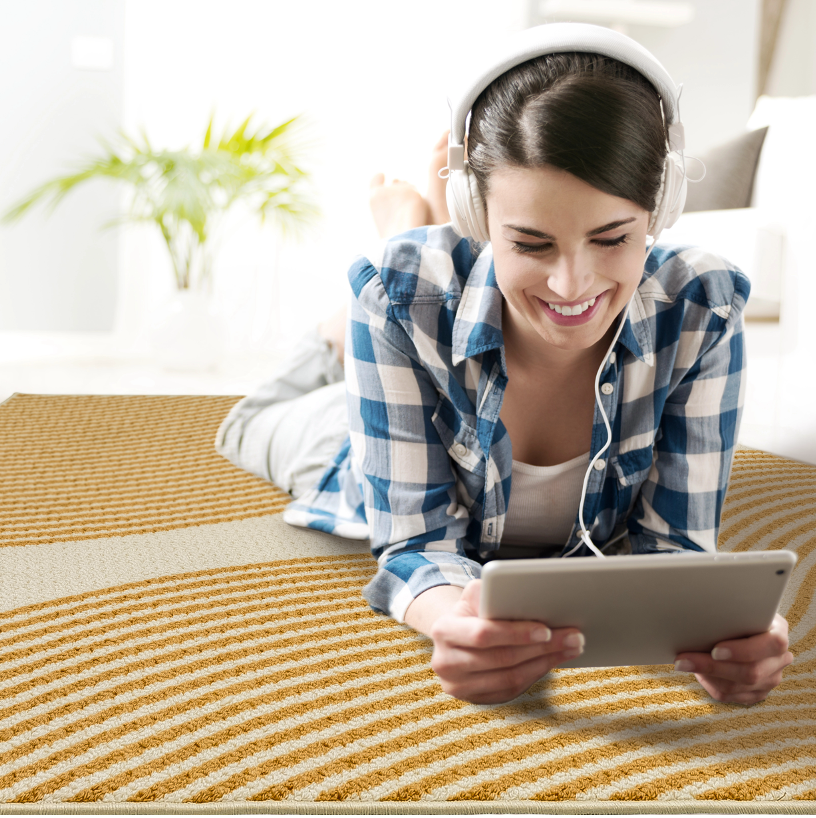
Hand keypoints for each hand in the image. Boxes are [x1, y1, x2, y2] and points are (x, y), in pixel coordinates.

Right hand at [428, 579, 584, 703]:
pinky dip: (536, 673)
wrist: (454, 636)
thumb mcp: (475, 594)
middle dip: (541, 648)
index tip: (547, 630)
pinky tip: (553, 660)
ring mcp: (458, 685)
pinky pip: (511, 689)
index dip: (517, 633)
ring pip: (510, 677)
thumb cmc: (471, 611)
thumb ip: (493, 593)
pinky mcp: (474, 699)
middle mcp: (446, 662)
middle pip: (502, 658)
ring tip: (570, 647)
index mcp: (444, 630)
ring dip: (545, 662)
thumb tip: (526, 597)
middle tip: (572, 637)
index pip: (484, 634)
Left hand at [674, 613, 793, 704]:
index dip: (744, 650)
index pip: (772, 644)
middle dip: (713, 667)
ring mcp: (770, 679)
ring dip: (706, 676)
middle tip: (683, 659)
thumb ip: (730, 614)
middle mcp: (779, 659)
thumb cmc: (735, 613)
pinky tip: (697, 672)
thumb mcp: (737, 608)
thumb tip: (699, 616)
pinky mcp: (757, 693)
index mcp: (778, 633)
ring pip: (737, 687)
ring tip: (683, 663)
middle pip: (751, 672)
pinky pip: (730, 696)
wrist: (741, 624)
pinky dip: (709, 684)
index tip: (715, 650)